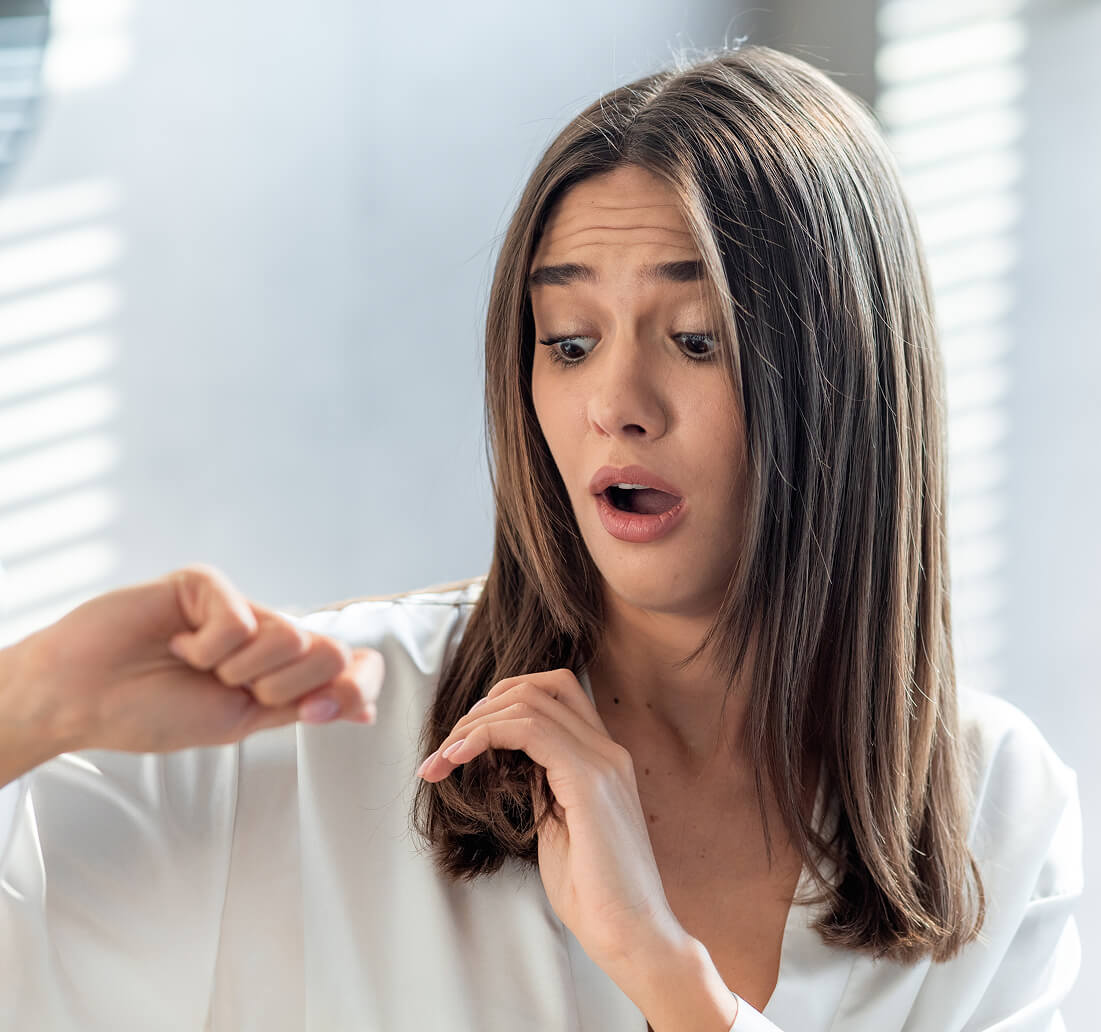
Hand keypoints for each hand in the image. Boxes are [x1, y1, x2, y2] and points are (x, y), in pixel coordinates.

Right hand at [12, 564, 383, 755]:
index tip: (318, 709)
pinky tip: (176, 643)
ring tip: (198, 666)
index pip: (351, 662)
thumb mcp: (243, 720)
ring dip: (238, 670)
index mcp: (282, 667)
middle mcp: (268, 631)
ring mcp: (241, 604)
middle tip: (229, 687)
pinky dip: (205, 649)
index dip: (357, 682)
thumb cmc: (155, 711)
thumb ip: (305, 707)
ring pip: (291, 636)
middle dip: (280, 687)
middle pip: (329, 651)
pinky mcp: (209, 582)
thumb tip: (367, 709)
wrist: (85, 700)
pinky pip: (240, 622)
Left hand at [416, 669, 687, 975]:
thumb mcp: (558, 826)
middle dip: (484, 706)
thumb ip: (542, 785)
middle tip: (446, 747)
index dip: (504, 702)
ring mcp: (602, 762)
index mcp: (603, 758)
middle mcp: (608, 750)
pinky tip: (458, 758)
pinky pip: (530, 730)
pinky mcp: (588, 782)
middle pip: (541, 686)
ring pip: (529, 701)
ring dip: (474, 722)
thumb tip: (510, 759)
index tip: (465, 739)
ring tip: (443, 757)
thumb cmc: (595, 895)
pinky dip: (486, 735)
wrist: (633, 937)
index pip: (555, 694)